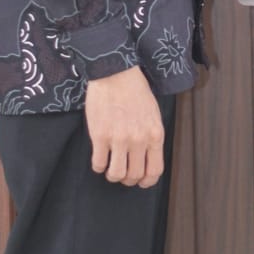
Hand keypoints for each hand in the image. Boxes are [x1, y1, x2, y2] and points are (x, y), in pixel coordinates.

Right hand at [84, 66, 164, 186]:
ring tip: (109, 167)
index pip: (154, 171)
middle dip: (127, 179)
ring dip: (112, 175)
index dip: (146, 181)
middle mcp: (138, 140)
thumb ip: (151, 136)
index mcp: (155, 135)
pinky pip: (98, 163)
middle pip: (134, 175)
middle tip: (122, 172)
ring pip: (116, 174)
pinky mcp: (100, 135)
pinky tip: (99, 157)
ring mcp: (119, 139)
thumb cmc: (135, 91)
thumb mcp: (153, 114)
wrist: (116, 72)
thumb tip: (146, 157)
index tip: (140, 181)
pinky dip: (98, 165)